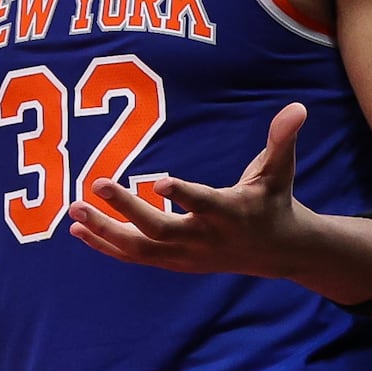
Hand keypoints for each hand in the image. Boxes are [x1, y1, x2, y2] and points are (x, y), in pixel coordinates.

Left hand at [67, 102, 330, 282]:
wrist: (277, 252)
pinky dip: (106, 245)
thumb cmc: (274, 201)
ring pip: (140, 249)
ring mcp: (186, 255)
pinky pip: (135, 256)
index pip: (204, 204)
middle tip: (97, 184)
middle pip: (160, 229)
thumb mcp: (280, 170)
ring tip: (73, 211)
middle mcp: (204, 238)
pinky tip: (79, 230)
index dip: (183, 195)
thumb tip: (298, 108)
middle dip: (127, 209)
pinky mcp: (174, 262)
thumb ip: (282, 140)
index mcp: (230, 213)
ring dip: (105, 231)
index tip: (158, 181)